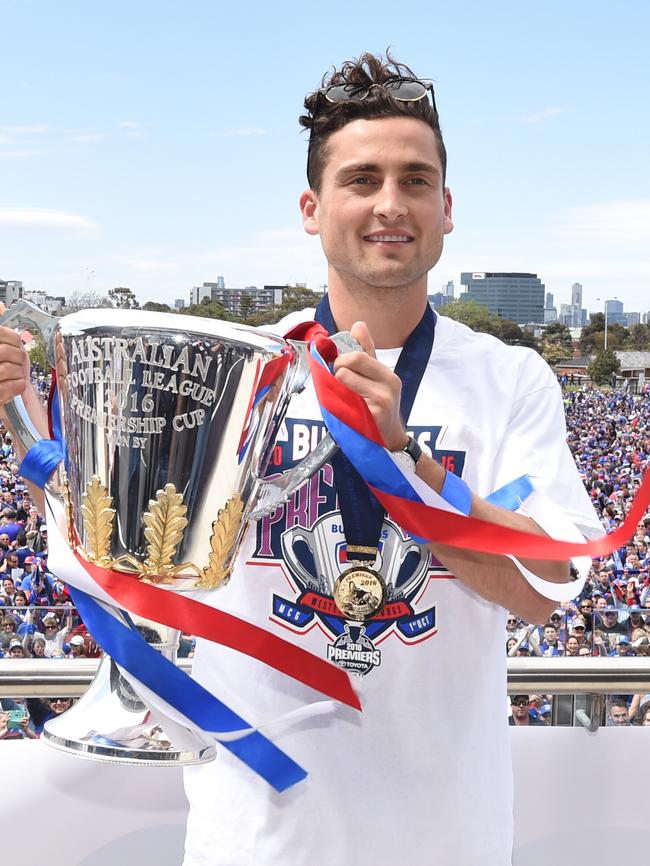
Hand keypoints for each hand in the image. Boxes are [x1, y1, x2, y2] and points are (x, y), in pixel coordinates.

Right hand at [0, 307, 30, 404]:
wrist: (7, 401)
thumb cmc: (3, 370)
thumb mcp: (2, 344)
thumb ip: (1, 331)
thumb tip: (0, 307)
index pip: (1, 333)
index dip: (13, 339)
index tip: (17, 344)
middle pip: (3, 352)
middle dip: (18, 357)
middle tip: (19, 361)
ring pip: (5, 370)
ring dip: (18, 373)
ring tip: (16, 374)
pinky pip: (7, 389)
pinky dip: (18, 387)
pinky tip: (17, 385)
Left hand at [332, 322, 407, 450]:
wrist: (389, 441)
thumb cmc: (380, 409)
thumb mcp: (378, 379)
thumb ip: (367, 352)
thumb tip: (358, 325)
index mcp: (388, 375)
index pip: (358, 354)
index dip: (342, 358)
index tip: (339, 367)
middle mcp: (388, 386)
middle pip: (349, 362)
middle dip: (337, 368)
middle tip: (338, 380)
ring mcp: (380, 402)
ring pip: (342, 379)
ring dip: (335, 385)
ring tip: (343, 395)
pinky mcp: (370, 417)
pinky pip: (342, 399)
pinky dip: (337, 401)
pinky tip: (345, 408)